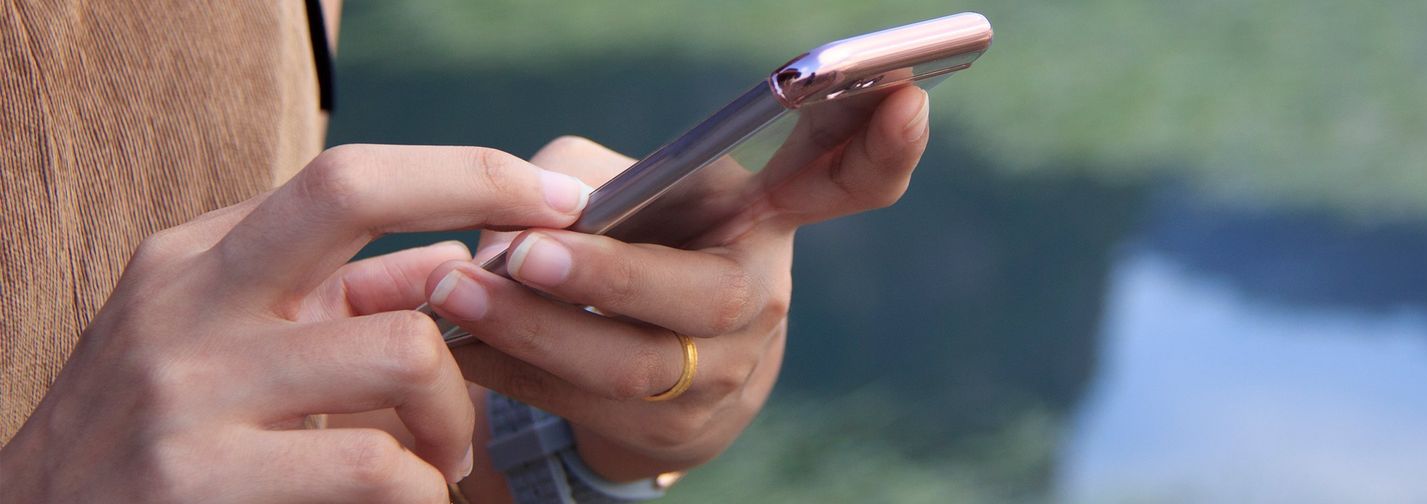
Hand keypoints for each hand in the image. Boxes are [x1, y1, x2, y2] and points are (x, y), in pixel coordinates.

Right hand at [0, 145, 593, 502]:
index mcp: (199, 259)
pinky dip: (423, 490)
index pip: (346, 176)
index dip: (465, 173)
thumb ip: (334, 306)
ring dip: (457, 414)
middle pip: (350, 193)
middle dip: (476, 201)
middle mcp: (187, 301)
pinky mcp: (200, 479)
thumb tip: (457, 267)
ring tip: (443, 458)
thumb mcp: (230, 348)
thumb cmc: (162, 440)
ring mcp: (188, 388)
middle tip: (540, 278)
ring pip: (402, 349)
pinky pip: (376, 464)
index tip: (554, 195)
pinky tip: (410, 502)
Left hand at [428, 86, 931, 479]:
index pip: (847, 182)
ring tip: (456, 295)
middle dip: (606, 276)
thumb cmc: (637, 246)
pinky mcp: (672, 436)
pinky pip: (581, 406)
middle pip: (703, 297)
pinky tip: (456, 345)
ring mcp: (724, 378)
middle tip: (522, 253)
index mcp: (769, 220)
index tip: (904, 94)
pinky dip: (510, 372)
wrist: (652, 379)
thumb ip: (580, 180)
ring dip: (532, 330)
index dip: (882, 146)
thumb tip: (521, 220)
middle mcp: (760, 300)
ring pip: (630, 364)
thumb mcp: (628, 191)